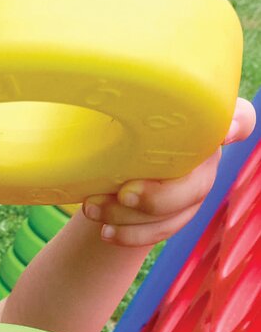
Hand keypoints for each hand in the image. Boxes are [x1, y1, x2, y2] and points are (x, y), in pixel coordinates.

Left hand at [82, 96, 255, 247]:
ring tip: (91, 208)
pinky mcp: (180, 212)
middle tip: (121, 192)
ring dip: (129, 215)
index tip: (226, 132)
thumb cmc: (112, 127)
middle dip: (158, 195)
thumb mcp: (117, 114)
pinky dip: (130, 235)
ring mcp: (197, 185)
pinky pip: (162, 230)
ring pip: (177, 210)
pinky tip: (105, 231)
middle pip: (198, 183)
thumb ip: (128, 109)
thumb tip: (108, 96)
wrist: (108, 165)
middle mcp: (207, 152)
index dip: (237, 126)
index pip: (239, 119)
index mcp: (201, 118)